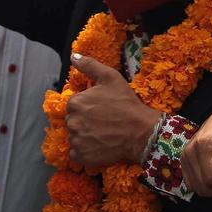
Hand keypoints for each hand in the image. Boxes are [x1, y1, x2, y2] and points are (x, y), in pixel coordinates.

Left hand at [66, 53, 160, 167]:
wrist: (141, 132)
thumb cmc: (127, 103)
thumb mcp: (111, 77)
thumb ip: (89, 65)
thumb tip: (73, 56)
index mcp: (75, 102)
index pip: (75, 105)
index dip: (89, 107)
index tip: (103, 109)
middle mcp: (71, 121)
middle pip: (74, 121)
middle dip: (85, 121)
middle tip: (104, 122)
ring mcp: (75, 140)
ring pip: (75, 137)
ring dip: (86, 137)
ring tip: (104, 135)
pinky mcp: (80, 156)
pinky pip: (77, 154)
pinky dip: (86, 151)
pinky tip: (101, 146)